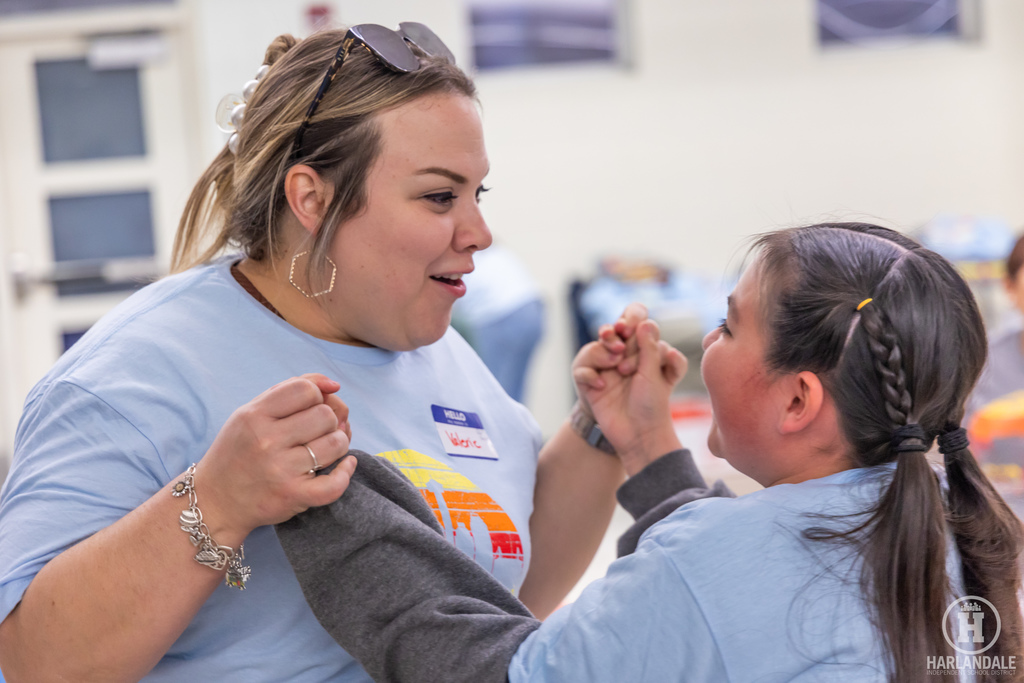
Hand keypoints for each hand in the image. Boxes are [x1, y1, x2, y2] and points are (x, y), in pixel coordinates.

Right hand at [193, 373, 356, 540]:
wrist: (215, 501)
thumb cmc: (239, 451)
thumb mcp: (251, 413)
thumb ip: (288, 390)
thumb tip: (333, 384)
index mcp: (254, 416)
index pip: (305, 389)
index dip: (316, 395)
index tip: (311, 407)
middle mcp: (266, 441)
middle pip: (325, 415)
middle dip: (329, 420)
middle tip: (317, 432)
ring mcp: (280, 470)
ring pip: (336, 443)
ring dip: (338, 443)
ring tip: (326, 448)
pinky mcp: (292, 496)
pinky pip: (334, 483)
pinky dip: (346, 472)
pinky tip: (345, 465)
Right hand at [573, 313, 686, 474]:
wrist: (639, 435)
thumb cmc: (652, 405)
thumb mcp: (655, 373)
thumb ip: (649, 347)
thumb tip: (645, 322)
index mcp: (645, 352)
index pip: (638, 324)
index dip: (633, 320)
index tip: (630, 330)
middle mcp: (625, 358)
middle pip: (614, 332)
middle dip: (615, 335)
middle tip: (620, 348)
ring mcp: (607, 370)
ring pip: (596, 347)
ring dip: (603, 353)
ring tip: (616, 369)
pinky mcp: (592, 384)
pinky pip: (582, 370)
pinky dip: (590, 376)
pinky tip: (601, 387)